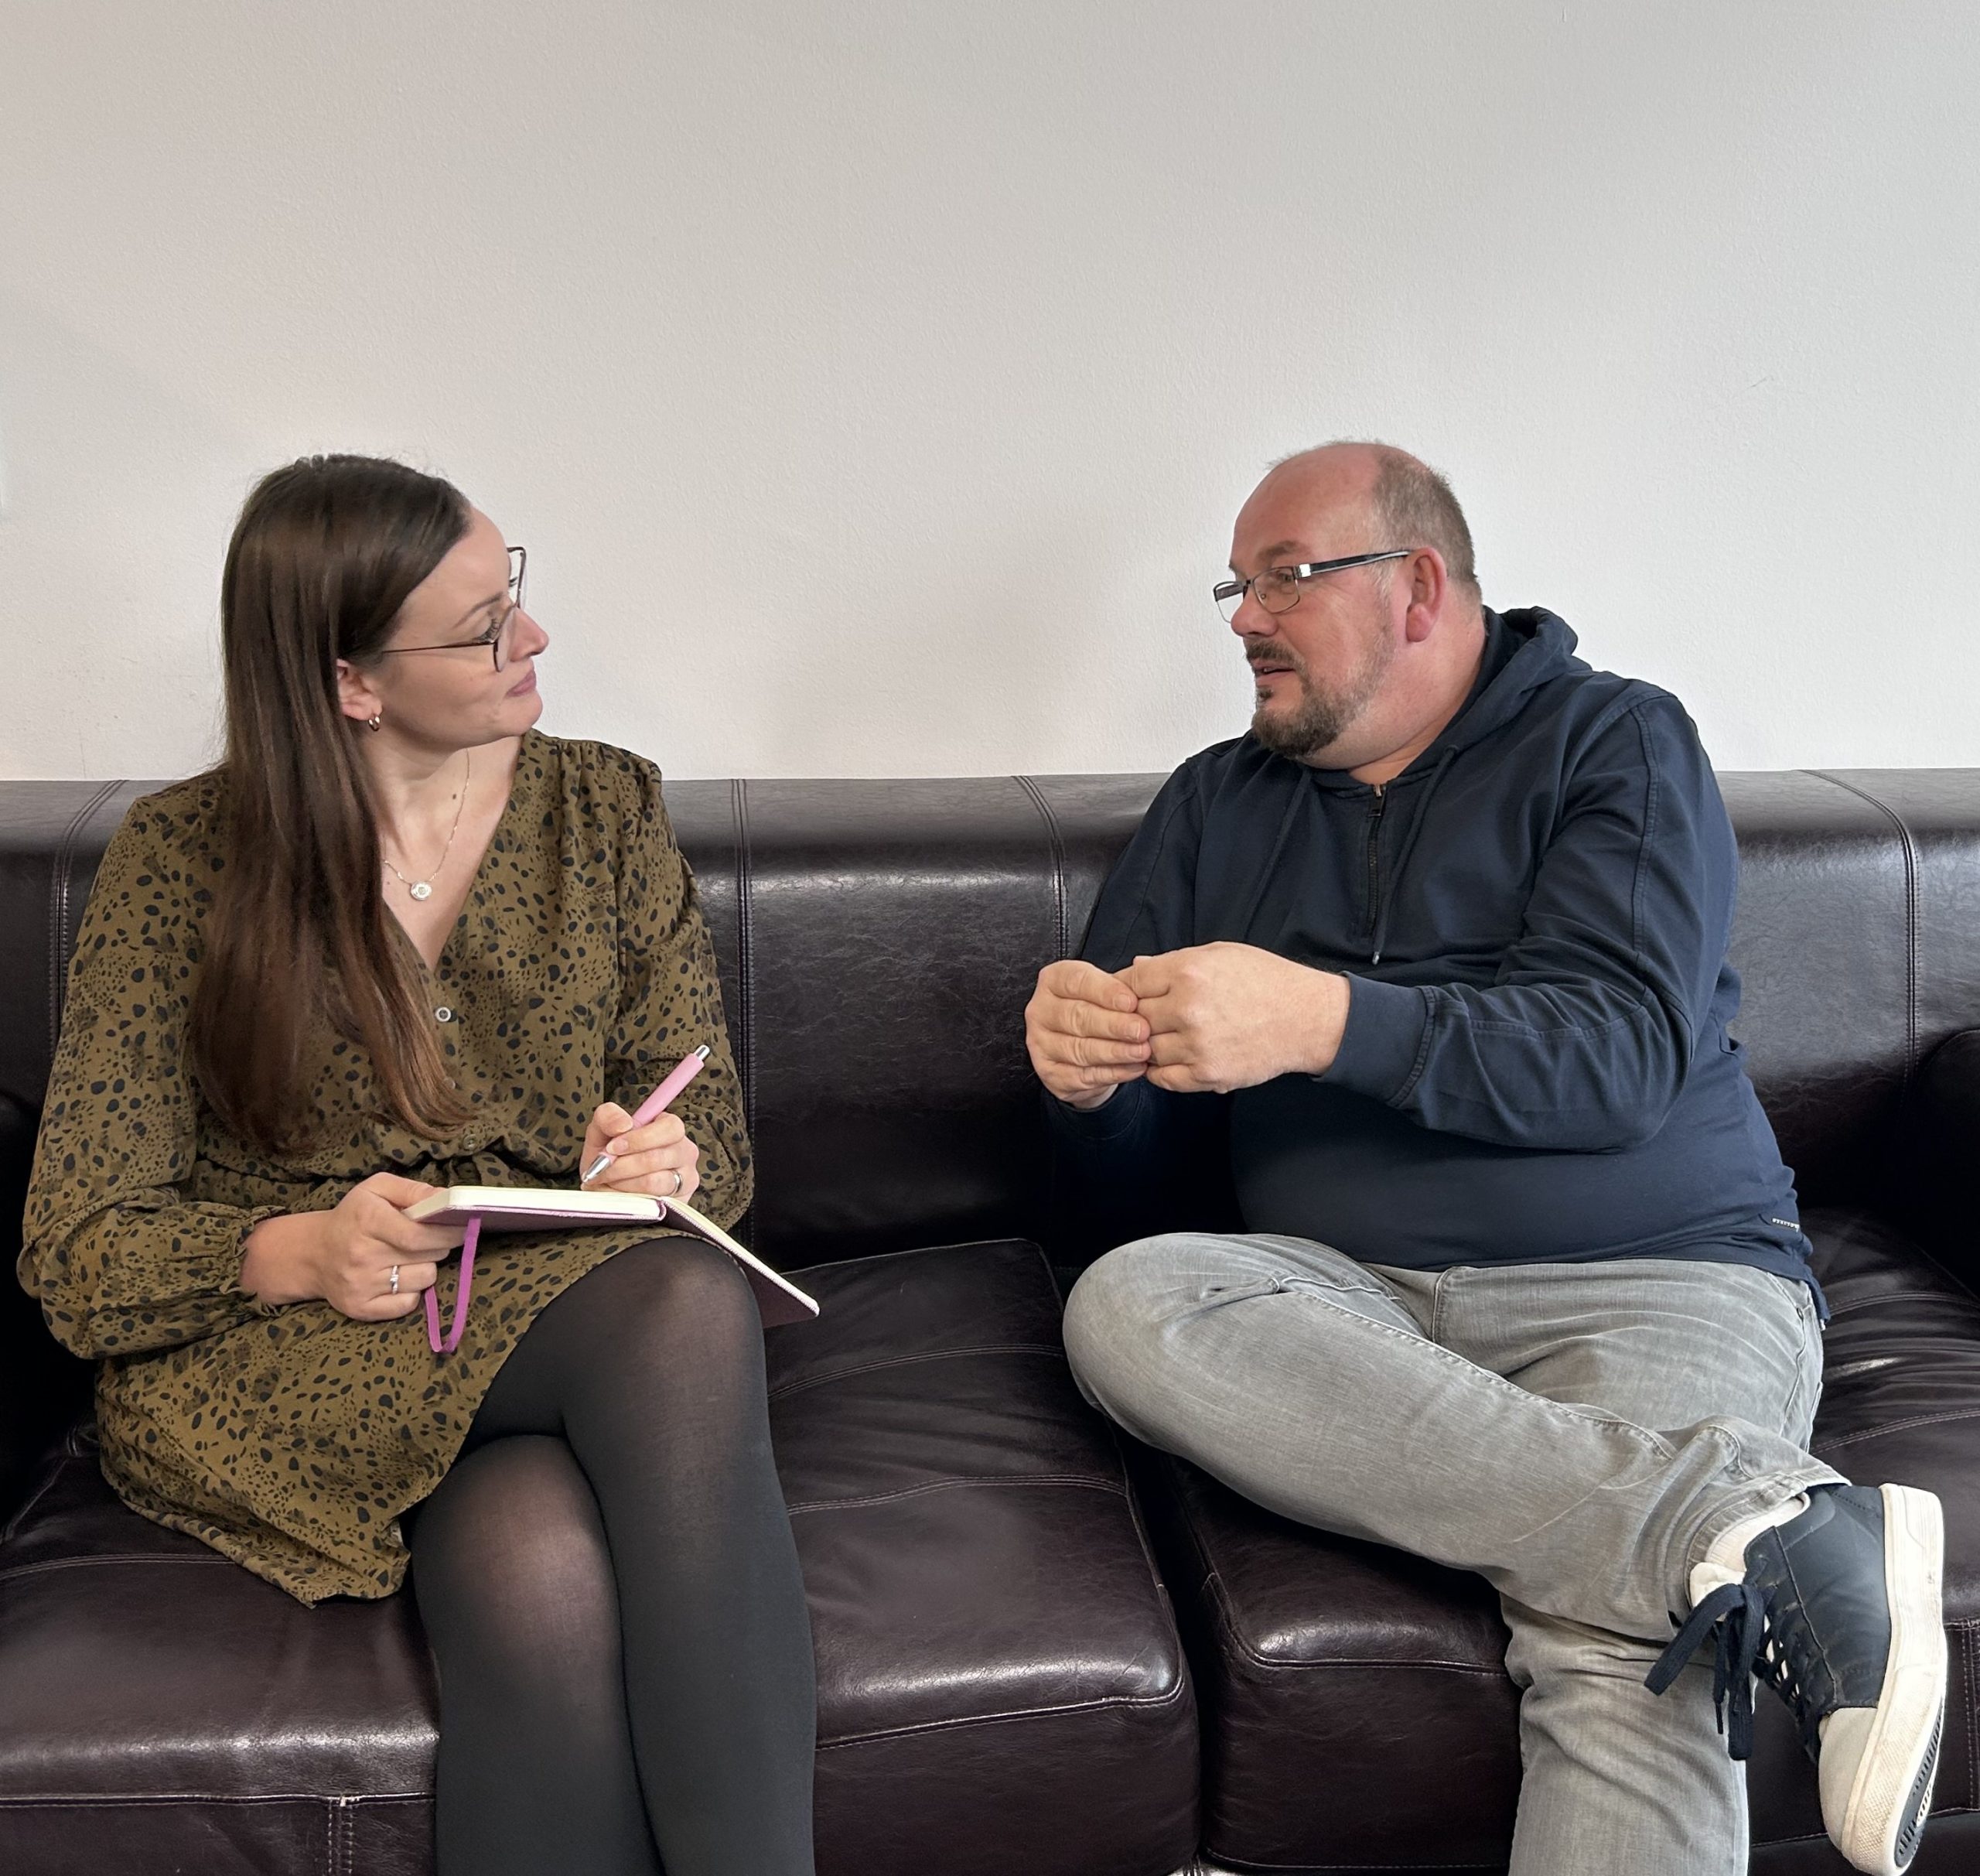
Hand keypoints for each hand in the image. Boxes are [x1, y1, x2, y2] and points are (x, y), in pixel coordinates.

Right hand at [240, 1173, 466, 1319]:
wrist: (314, 1253)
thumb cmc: (354, 1216)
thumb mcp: (377, 1189)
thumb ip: (413, 1190)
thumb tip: (446, 1199)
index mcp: (367, 1221)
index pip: (418, 1235)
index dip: (447, 1233)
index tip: (462, 1228)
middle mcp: (361, 1255)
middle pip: (426, 1256)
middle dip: (441, 1246)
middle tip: (434, 1240)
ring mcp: (360, 1285)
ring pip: (423, 1280)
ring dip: (426, 1268)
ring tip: (410, 1258)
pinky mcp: (360, 1308)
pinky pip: (408, 1304)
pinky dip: (412, 1292)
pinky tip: (400, 1278)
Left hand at [581, 1102, 701, 1202]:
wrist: (605, 1188)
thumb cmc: (609, 1158)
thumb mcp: (601, 1132)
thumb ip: (608, 1117)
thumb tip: (623, 1124)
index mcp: (671, 1128)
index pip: (670, 1127)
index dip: (639, 1138)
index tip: (613, 1147)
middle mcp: (685, 1152)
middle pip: (658, 1157)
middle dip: (624, 1164)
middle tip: (605, 1167)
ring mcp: (686, 1179)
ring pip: (653, 1181)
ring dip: (623, 1181)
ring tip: (610, 1180)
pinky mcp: (680, 1202)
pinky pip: (652, 1201)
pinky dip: (630, 1197)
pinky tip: (621, 1193)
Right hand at [1025, 958, 1152, 1108]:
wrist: (1084, 1048)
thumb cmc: (1099, 1010)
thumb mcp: (1108, 989)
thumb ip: (1123, 982)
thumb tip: (1142, 968)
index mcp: (1052, 981)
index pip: (1076, 981)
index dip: (1105, 992)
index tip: (1132, 1002)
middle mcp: (1040, 1011)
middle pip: (1077, 1017)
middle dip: (1114, 1025)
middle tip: (1142, 1030)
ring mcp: (1041, 1044)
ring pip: (1080, 1049)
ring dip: (1115, 1052)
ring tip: (1143, 1051)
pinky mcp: (1049, 1074)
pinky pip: (1082, 1076)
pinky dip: (1112, 1073)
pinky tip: (1133, 1068)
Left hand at [1119, 943, 1350, 1093]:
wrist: (1305, 1018)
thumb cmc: (1265, 980)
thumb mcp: (1219, 955)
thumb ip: (1173, 962)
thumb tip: (1135, 968)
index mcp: (1188, 972)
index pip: (1130, 983)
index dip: (1125, 989)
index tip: (1129, 995)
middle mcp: (1188, 1008)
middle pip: (1133, 1017)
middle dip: (1137, 1017)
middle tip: (1150, 1016)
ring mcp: (1196, 1045)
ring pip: (1145, 1049)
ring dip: (1149, 1044)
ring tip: (1166, 1036)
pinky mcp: (1207, 1075)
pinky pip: (1162, 1078)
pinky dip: (1161, 1070)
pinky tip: (1174, 1057)